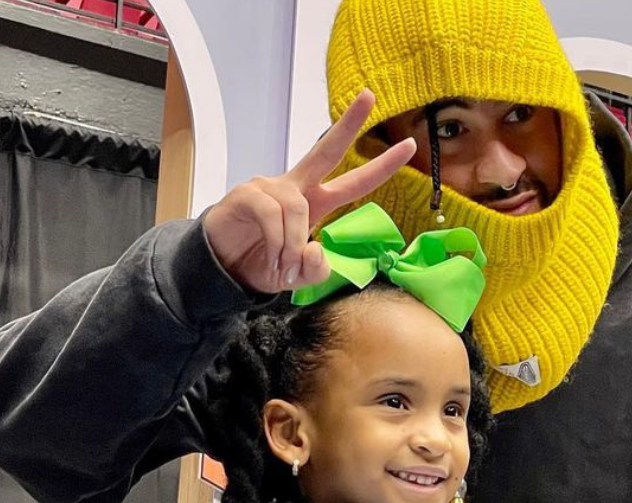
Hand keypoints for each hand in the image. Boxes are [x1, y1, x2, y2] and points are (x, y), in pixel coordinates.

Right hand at [203, 89, 415, 294]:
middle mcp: (295, 188)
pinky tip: (272, 256)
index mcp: (315, 203)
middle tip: (368, 95)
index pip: (353, 182)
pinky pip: (273, 213)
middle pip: (325, 150)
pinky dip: (277, 241)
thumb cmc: (262, 264)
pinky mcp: (247, 194)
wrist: (222, 271)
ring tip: (282, 265)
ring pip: (297, 208)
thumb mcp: (298, 277)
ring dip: (292, 244)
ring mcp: (270, 187)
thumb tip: (316, 249)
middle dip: (348, 124)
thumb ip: (315, 269)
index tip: (408, 146)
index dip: (380, 166)